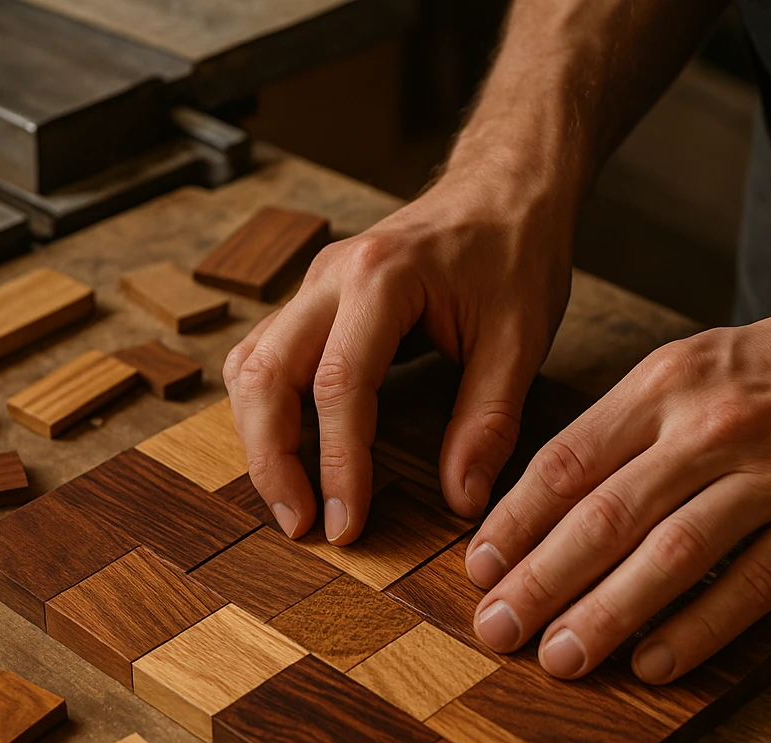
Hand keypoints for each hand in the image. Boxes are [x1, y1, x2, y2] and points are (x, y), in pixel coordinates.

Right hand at [223, 169, 572, 540]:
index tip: (345, 524)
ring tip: (289, 500)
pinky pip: (263, 356)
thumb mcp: (520, 339)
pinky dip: (264, 409)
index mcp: (381, 278)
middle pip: (266, 374)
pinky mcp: (313, 300)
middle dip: (271, 459)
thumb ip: (487, 422)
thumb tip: (461, 500)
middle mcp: (330, 277)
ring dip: (258, 437)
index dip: (337, 464)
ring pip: (250, 365)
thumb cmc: (514, 252)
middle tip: (299, 524)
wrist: (504, 188)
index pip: (340, 386)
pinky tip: (287, 452)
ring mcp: (313, 285)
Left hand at [464, 291, 770, 682]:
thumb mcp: (687, 366)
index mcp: (663, 386)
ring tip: (561, 657)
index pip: (568, 461)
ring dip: (608, 614)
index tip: (478, 570)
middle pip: (606, 515)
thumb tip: (542, 501)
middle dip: (542, 580)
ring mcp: (769, 477)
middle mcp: (708, 429)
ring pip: (671, 556)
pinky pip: (750, 586)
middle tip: (497, 629)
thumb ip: (620, 428)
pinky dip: (698, 629)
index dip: (516, 523)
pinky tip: (653, 663)